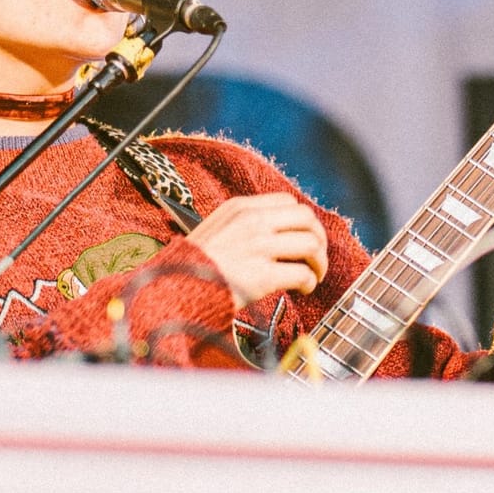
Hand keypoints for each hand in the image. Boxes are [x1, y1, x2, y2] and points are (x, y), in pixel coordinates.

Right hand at [186, 193, 327, 307]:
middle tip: (316, 259)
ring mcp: (257, 247)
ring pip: (311, 244)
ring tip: (313, 277)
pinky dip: (309, 283)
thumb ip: (243, 225)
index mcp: (240, 207)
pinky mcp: (262, 275)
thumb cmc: (193, 265)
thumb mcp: (215, 229)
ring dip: (318, 263)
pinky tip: (301, 290)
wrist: (174, 288)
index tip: (303, 238)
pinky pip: (302, 274)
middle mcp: (251, 222)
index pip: (287, 201)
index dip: (302, 221)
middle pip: (306, 218)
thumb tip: (276, 233)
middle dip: (319, 239)